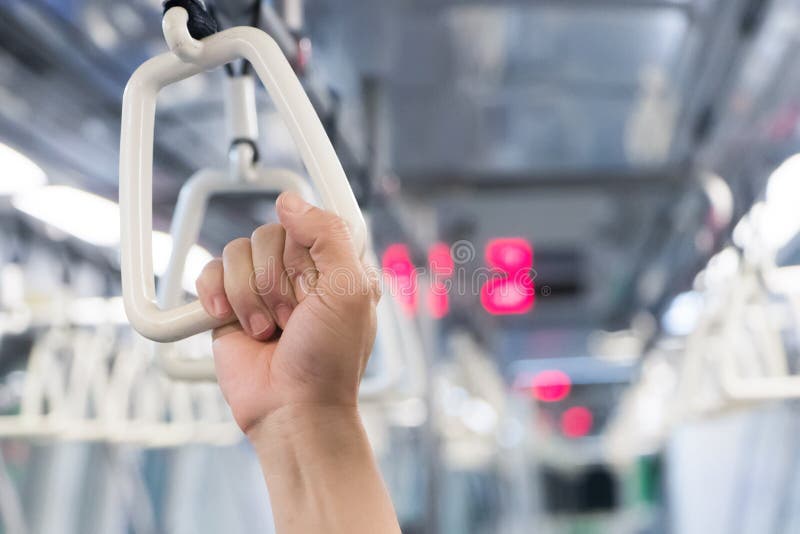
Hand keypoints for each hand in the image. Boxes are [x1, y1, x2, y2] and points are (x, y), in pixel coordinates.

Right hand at [195, 191, 378, 433]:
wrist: (291, 407)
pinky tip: (231, 320)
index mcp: (334, 264)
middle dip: (277, 282)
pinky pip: (210, 272)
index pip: (307, 223)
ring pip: (237, 252)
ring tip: (269, 329)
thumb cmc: (329, 359)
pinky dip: (218, 295)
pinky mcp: (228, 305)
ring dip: (251, 296)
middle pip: (268, 235)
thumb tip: (289, 202)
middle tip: (292, 318)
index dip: (304, 254)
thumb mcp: (351, 289)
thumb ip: (328, 234)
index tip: (312, 286)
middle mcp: (297, 272)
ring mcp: (261, 288)